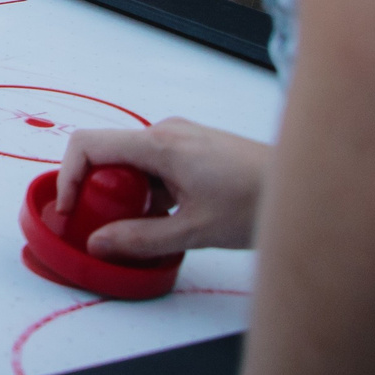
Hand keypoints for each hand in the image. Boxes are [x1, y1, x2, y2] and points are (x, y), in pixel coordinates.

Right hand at [57, 118, 270, 257]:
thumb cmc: (259, 202)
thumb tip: (100, 243)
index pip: (88, 146)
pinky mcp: (193, 146)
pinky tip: (172, 216)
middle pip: (107, 153)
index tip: (70, 209)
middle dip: (99, 191)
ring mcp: (181, 136)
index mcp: (160, 144)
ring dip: (127, 193)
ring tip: (151, 227)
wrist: (307, 187)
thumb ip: (141, 239)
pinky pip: (152, 163)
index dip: (68, 177)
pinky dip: (149, 189)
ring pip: (131, 161)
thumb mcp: (195, 231)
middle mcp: (166, 131)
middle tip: (107, 225)